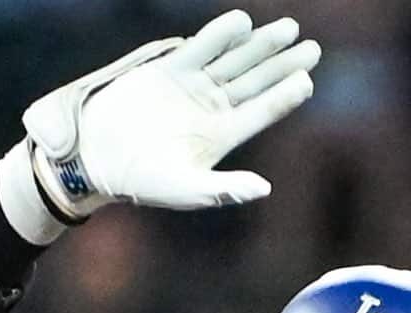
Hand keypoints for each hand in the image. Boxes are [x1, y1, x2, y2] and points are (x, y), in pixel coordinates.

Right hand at [21, 10, 319, 218]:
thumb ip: (225, 189)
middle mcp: (212, 107)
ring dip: (260, 45)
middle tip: (311, 48)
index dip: (285, 95)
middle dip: (282, 64)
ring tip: (288, 29)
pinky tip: (241, 24)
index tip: (306, 80)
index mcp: (223, 135)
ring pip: (234, 60)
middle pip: (256, 81)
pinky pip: (200, 48)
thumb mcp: (187, 189)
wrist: (98, 157)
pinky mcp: (170, 69)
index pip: (263, 111)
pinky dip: (219, 35)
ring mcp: (192, 86)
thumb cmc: (143, 181)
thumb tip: (265, 190)